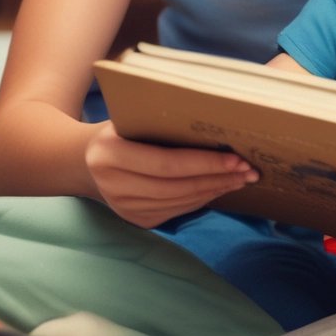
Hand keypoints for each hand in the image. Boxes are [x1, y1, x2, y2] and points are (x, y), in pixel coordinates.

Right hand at [84, 121, 258, 228]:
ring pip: (180, 202)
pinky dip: (202, 199)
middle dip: (218, 178)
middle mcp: (113, 186)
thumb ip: (163, 120)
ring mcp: (123, 208)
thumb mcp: (132, 116)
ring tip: (242, 178)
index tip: (238, 158)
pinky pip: (176, 211)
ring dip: (215, 190)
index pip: (167, 163)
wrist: (85, 160)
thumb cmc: (120, 127)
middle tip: (250, 170)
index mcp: (109, 154)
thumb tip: (219, 119)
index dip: (205, 163)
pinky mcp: (135, 220)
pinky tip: (220, 187)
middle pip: (177, 186)